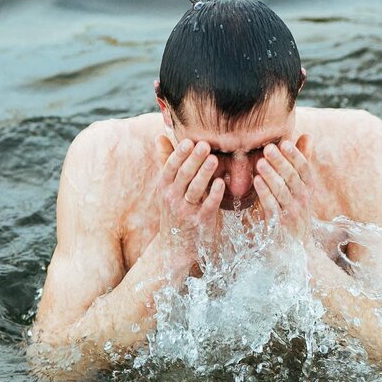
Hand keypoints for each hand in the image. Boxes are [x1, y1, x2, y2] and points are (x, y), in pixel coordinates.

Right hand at [155, 136, 225, 255]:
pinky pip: (207, 206)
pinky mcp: (200, 222)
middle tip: (205, 145)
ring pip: (194, 190)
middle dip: (193, 160)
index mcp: (165, 187)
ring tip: (214, 159)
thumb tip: (160, 136)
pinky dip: (214, 194)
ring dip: (204, 174)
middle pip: (183, 176)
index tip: (189, 141)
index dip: (179, 154)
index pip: (170, 167)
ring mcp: (185, 211)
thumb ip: (166, 161)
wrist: (176, 246)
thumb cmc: (175, 209)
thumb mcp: (167, 187)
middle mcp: (172, 198)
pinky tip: (221, 182)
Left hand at [253, 134, 314, 244]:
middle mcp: (303, 199)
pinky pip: (272, 206)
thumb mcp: (301, 186)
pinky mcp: (280, 224)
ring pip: (283, 191)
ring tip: (260, 163)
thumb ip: (302, 162)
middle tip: (268, 148)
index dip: (296, 155)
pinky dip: (265, 193)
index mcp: (308, 188)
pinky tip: (256, 181)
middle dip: (281, 162)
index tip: (285, 142)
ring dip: (272, 176)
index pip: (305, 168)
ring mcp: (292, 212)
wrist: (297, 247)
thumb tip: (308, 136)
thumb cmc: (295, 210)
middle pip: (293, 177)